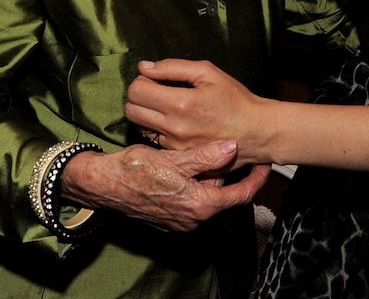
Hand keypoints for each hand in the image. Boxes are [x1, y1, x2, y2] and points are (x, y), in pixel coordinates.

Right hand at [60, 139, 269, 231]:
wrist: (103, 184)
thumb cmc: (136, 168)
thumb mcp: (174, 159)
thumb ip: (205, 157)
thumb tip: (232, 147)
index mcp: (199, 205)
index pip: (240, 195)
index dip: (256, 179)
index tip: (265, 164)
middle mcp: (192, 218)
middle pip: (223, 194)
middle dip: (230, 173)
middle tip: (239, 150)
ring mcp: (180, 220)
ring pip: (207, 195)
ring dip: (212, 177)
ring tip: (215, 152)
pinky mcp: (169, 217)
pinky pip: (191, 200)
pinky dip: (197, 184)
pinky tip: (191, 166)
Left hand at [125, 60, 267, 165]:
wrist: (255, 131)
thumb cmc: (235, 99)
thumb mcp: (208, 72)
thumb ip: (172, 67)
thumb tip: (145, 67)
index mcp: (182, 103)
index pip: (137, 91)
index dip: (141, 80)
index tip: (153, 78)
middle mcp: (175, 128)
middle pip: (132, 110)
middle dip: (139, 96)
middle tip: (155, 90)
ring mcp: (175, 146)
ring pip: (139, 126)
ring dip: (145, 112)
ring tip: (165, 105)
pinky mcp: (178, 156)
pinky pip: (153, 139)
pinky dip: (157, 128)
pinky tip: (174, 120)